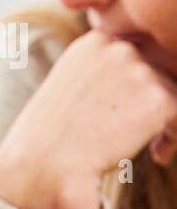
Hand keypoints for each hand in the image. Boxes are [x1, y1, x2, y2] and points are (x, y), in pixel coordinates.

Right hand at [0, 29, 176, 208]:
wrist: (44, 166)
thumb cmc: (49, 138)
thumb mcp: (69, 89)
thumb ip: (103, 76)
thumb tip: (139, 86)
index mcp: (93, 42)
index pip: (131, 59)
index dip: (131, 87)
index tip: (120, 114)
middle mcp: (118, 49)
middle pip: (154, 72)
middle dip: (148, 102)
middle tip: (131, 133)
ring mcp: (138, 72)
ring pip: (170, 93)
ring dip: (162, 120)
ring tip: (143, 146)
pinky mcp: (158, 99)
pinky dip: (175, 136)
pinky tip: (157, 154)